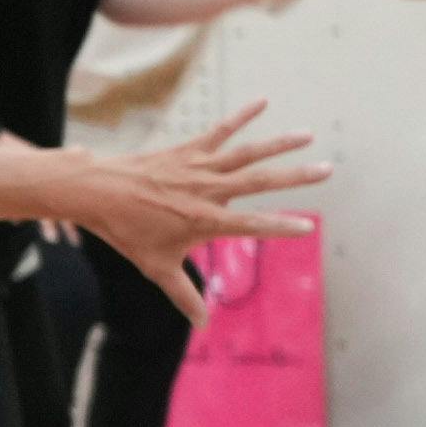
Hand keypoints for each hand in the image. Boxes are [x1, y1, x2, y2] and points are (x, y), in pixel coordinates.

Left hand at [71, 102, 323, 316]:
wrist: (98, 192)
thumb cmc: (126, 232)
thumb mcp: (156, 267)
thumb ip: (184, 295)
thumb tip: (202, 325)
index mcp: (204, 220)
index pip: (252, 225)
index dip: (280, 227)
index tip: (308, 227)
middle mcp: (206, 191)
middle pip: (259, 181)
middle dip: (296, 176)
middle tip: (327, 169)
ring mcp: (198, 167)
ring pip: (245, 153)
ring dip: (278, 143)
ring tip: (307, 135)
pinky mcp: (187, 150)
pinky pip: (219, 131)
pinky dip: (240, 116)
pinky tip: (262, 102)